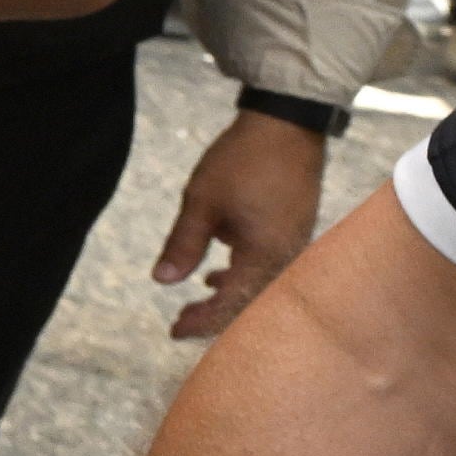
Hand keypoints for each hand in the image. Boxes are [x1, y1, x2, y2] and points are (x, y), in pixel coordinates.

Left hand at [153, 111, 326, 337]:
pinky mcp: (293, 231)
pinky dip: (241, 277)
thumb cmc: (243, 161)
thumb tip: (161, 282)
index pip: (233, 305)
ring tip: (195, 303)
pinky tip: (216, 276)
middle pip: (251, 304)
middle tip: (181, 323)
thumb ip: (183, 244)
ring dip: (227, 298)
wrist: (286, 125)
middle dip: (216, 316)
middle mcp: (287, 257)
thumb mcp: (201, 201)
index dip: (203, 322)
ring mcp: (294, 244)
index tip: (174, 331)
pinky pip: (268, 267)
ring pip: (259, 286)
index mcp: (266, 256)